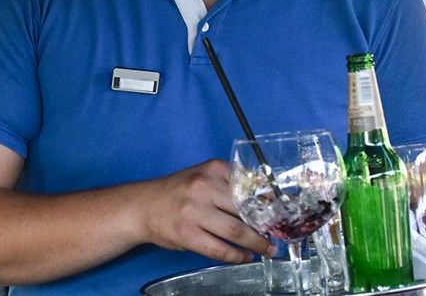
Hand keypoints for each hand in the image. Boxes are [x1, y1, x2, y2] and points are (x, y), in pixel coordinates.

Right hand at [136, 159, 274, 263]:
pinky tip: (245, 256)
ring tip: (267, 249)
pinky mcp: (188, 235)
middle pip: (246, 209)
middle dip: (266, 224)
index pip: (249, 184)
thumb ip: (228, 183)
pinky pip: (220, 249)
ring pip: (236, 231)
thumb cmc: (177, 192)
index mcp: (212, 170)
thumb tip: (264, 199)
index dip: (269, 200)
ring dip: (257, 243)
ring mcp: (195, 212)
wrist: (142, 207)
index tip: (284, 211)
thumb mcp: (202, 176)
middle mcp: (204, 188)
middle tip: (278, 232)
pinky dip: (237, 256)